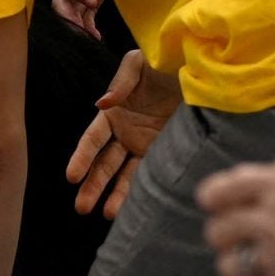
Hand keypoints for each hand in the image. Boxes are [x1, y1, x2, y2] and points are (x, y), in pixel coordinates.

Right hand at [51, 0, 103, 40]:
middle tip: (81, 33)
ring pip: (71, 15)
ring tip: (87, 40)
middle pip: (61, 4)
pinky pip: (84, 19)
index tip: (94, 3)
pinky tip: (96, 38)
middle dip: (69, 20)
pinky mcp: (87, 6)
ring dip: (78, 28)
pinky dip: (89, 30)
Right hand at [67, 49, 180, 218]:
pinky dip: (140, 191)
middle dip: (92, 185)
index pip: (92, 140)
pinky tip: (134, 207)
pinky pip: (149, 174)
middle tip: (82, 207)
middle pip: (104, 164)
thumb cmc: (166, 60)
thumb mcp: (141, 63)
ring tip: (108, 214)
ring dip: (115, 195)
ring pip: (124, 175)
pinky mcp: (164, 153)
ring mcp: (144, 145)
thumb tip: (102, 104)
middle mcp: (125, 133)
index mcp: (113, 114)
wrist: (202, 66)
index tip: (72, 177)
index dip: (82, 157)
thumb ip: (121, 82)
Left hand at [198, 128, 274, 275]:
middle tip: (226, 237)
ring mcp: (271, 256)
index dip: (218, 193)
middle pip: (220, 228)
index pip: (233, 185)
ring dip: (237, 266)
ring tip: (248, 268)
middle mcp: (268, 218)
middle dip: (220, 234)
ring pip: (231, 265)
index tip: (212, 199)